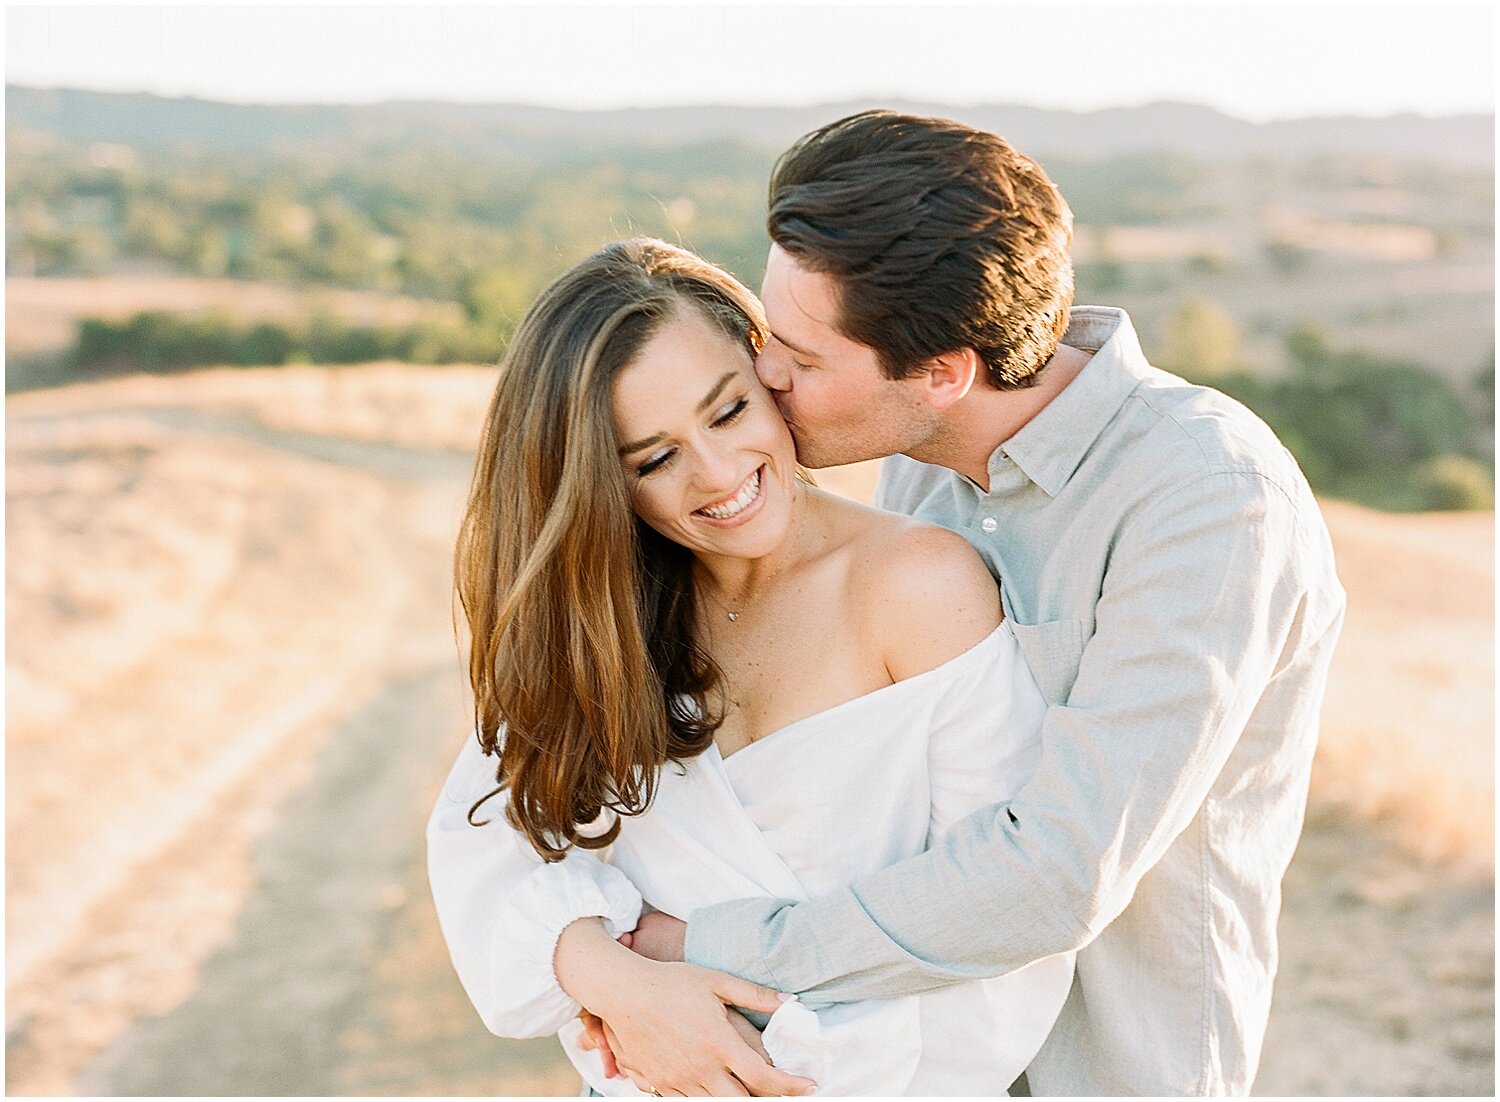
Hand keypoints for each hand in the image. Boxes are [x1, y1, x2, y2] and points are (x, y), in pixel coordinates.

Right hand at [554, 919, 814, 1095]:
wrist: (623, 992)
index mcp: (719, 1043)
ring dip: (737, 1099)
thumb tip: (789, 1001)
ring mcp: (678, 1080)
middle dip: (766, 1099)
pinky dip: (707, 1098)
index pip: (764, 1078)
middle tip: (782, 1091)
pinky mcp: (660, 1084)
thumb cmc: (670, 982)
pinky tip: (716, 1086)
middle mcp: (700, 1068)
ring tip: (749, 1087)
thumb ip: (754, 994)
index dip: (790, 1087)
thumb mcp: (716, 981)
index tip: (809, 1087)